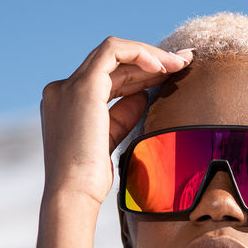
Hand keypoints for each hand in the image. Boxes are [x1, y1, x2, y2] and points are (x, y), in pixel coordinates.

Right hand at [40, 36, 193, 203]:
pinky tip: (162, 67)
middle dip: (151, 59)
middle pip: (113, 63)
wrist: (74, 194)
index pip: (108, 77)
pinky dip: (139, 53)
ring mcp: (69, 86)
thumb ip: (122, 115)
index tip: (171, 75)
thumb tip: (143, 95)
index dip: (140, 73)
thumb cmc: (91, 180)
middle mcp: (63, 90)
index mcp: (66, 103)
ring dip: (150, 54)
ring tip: (180, 63)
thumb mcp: (111, 140)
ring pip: (114, 52)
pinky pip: (114, 52)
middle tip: (185, 61)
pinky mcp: (83, 88)